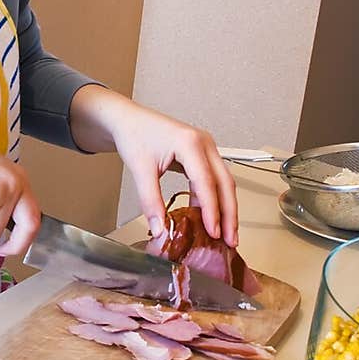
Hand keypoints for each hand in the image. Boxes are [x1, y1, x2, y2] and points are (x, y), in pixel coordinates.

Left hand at [69, 86, 237, 246]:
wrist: (128, 120)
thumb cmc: (135, 134)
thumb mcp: (140, 170)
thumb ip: (151, 201)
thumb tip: (161, 228)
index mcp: (190, 143)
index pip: (206, 182)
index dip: (212, 211)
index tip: (213, 232)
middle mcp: (204, 144)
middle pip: (225, 183)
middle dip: (229, 214)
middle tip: (230, 240)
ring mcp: (206, 149)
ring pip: (223, 183)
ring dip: (225, 209)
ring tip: (224, 234)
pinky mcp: (202, 155)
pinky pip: (214, 180)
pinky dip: (214, 200)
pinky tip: (211, 218)